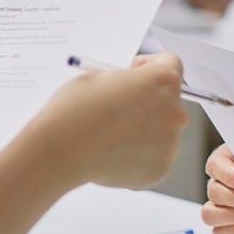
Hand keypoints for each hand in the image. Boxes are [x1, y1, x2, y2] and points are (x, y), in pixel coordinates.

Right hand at [25, 54, 188, 190]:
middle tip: (119, 106)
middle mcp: (173, 111)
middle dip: (146, 101)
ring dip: (142, 129)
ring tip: (110, 134)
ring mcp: (169, 144)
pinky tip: (111, 152)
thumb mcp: (96, 77)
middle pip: (168, 100)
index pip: (170, 64)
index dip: (148, 66)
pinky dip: (136, 155)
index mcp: (162, 81)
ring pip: (160, 131)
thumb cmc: (74, 111)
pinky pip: (152, 157)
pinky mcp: (159, 169)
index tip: (134, 74)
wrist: (60, 151)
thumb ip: (122, 81)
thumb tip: (127, 89)